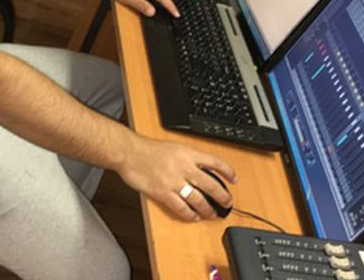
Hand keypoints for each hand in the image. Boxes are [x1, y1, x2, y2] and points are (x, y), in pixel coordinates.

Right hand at [117, 136, 235, 220]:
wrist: (130, 153)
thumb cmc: (148, 149)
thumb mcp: (174, 147)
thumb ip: (188, 157)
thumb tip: (201, 168)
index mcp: (188, 154)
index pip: (216, 162)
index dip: (228, 172)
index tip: (234, 179)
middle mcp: (184, 168)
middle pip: (211, 185)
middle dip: (222, 196)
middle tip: (227, 203)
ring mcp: (174, 181)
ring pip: (198, 199)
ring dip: (207, 209)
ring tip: (211, 214)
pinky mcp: (163, 193)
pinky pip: (181, 208)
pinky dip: (190, 214)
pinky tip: (193, 216)